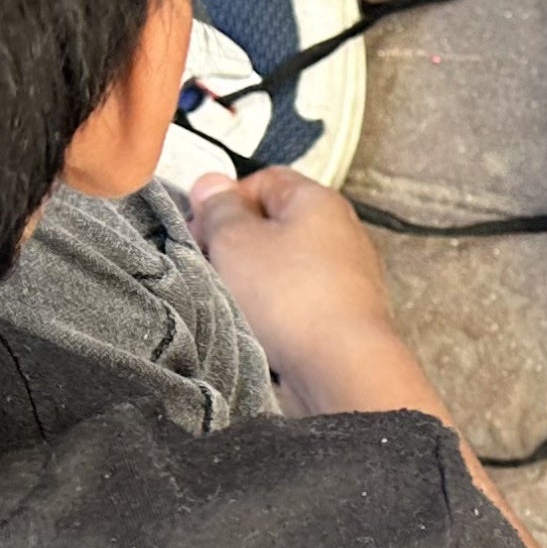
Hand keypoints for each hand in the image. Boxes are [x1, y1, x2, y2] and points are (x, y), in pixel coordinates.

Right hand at [184, 169, 440, 421]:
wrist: (340, 366)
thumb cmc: (293, 296)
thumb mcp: (235, 240)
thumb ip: (219, 209)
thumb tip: (211, 185)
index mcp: (318, 201)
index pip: (265, 181)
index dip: (226, 200)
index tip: (200, 227)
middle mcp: (340, 234)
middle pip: (274, 225)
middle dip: (235, 244)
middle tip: (210, 265)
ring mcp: (345, 277)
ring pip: (283, 268)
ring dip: (252, 283)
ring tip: (232, 301)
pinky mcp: (342, 316)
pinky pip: (296, 303)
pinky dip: (274, 312)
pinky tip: (258, 327)